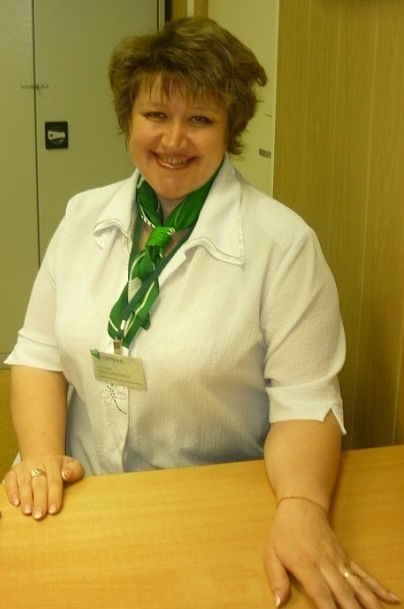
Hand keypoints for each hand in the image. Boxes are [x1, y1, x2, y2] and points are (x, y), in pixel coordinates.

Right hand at [3, 454, 83, 519]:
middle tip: (39, 515)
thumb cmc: (60, 469)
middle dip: (39, 500)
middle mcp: (37, 462)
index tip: (54, 510)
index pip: (54, 480)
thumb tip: (66, 474)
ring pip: (24, 482)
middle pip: (39, 483)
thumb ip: (75, 470)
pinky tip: (15, 502)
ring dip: (26, 497)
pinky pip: (10, 480)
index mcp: (53, 462)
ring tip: (27, 511)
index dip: (54, 495)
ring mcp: (24, 467)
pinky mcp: (13, 472)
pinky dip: (12, 491)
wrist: (43, 460)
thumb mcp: (72, 466)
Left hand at [263, 499, 399, 608]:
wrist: (302, 506)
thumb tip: (278, 603)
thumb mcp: (270, 553)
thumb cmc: (283, 532)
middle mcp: (326, 564)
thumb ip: (276, 579)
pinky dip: (378, 587)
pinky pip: (364, 574)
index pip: (321, 593)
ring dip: (369, 602)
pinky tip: (390, 599)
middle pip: (343, 592)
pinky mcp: (346, 558)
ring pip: (357, 585)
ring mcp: (339, 560)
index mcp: (305, 564)